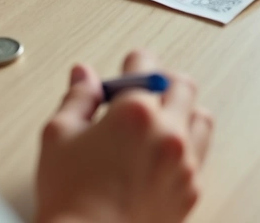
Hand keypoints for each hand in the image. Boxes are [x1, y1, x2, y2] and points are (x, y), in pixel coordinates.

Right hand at [36, 51, 213, 222]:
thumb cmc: (70, 197)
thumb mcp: (58, 136)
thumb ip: (77, 99)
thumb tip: (84, 75)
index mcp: (136, 112)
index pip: (145, 66)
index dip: (133, 63)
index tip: (128, 66)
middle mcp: (168, 132)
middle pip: (183, 86)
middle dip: (164, 81)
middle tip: (144, 90)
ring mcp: (185, 162)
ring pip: (200, 117)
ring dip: (183, 111)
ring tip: (161, 120)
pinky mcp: (191, 189)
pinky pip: (199, 156)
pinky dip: (185, 148)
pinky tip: (163, 154)